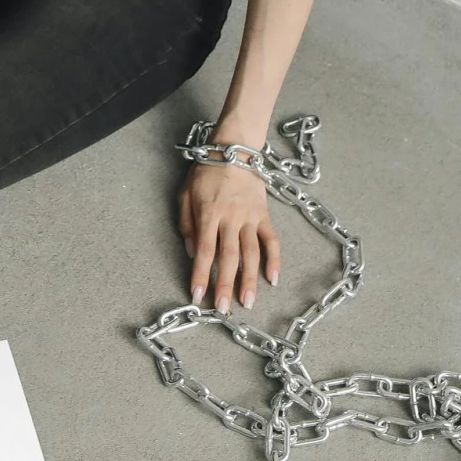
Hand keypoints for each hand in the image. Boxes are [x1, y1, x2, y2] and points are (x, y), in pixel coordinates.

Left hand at [179, 161, 280, 312]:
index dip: (201, 275)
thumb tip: (192, 253)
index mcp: (208, 214)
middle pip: (229, 258)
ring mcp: (250, 217)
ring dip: (250, 280)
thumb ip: (186, 224)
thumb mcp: (185, 194)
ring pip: (252, 253)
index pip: (205, 251)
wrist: (234, 151)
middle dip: (225, 285)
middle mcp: (231, 218)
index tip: (198, 296)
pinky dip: (275, 259)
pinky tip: (273, 278)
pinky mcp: (265, 215)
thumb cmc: (205, 173)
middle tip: (223, 309)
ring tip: (248, 302)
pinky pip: (272, 240)